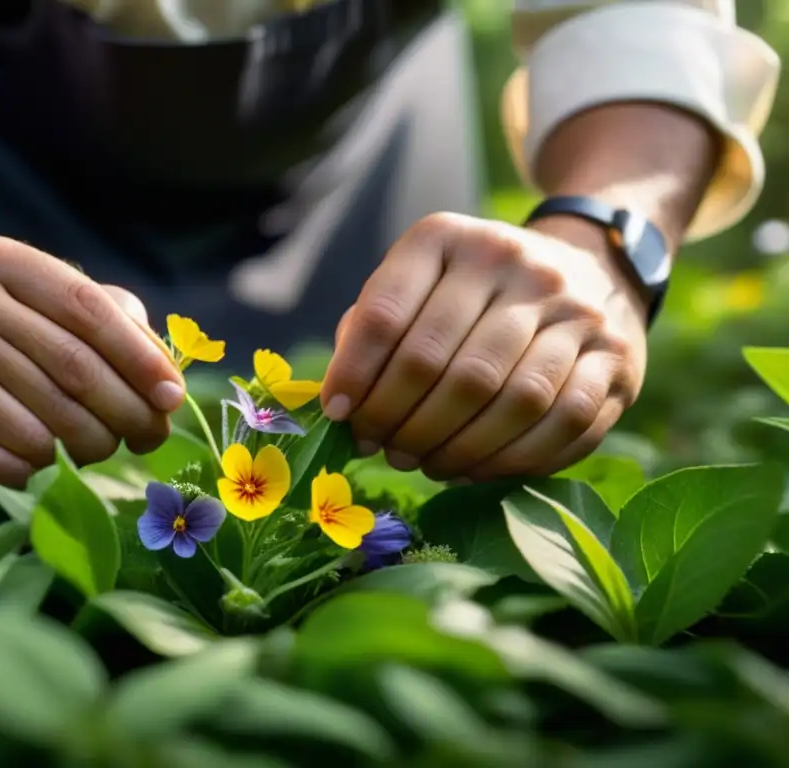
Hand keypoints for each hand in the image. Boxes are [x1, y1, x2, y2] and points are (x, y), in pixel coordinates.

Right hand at [0, 237, 184, 486]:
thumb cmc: (17, 327)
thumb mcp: (63, 306)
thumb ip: (123, 330)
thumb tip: (167, 393)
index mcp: (1, 261)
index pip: (88, 309)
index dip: (140, 359)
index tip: (172, 399)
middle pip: (69, 369)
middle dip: (124, 414)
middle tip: (145, 437)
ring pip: (33, 425)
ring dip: (79, 451)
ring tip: (91, 449)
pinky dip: (28, 472)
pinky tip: (40, 466)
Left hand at [321, 213, 649, 481]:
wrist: (589, 265)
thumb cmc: (474, 292)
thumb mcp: (417, 284)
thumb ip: (371, 330)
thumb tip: (340, 407)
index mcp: (448, 238)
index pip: (386, 315)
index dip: (355, 374)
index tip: (339, 414)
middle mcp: (515, 262)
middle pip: (444, 365)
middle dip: (401, 421)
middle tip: (383, 449)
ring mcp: (574, 308)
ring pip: (508, 399)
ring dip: (454, 447)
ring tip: (424, 463)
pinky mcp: (617, 356)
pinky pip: (563, 422)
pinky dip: (511, 458)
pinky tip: (475, 468)